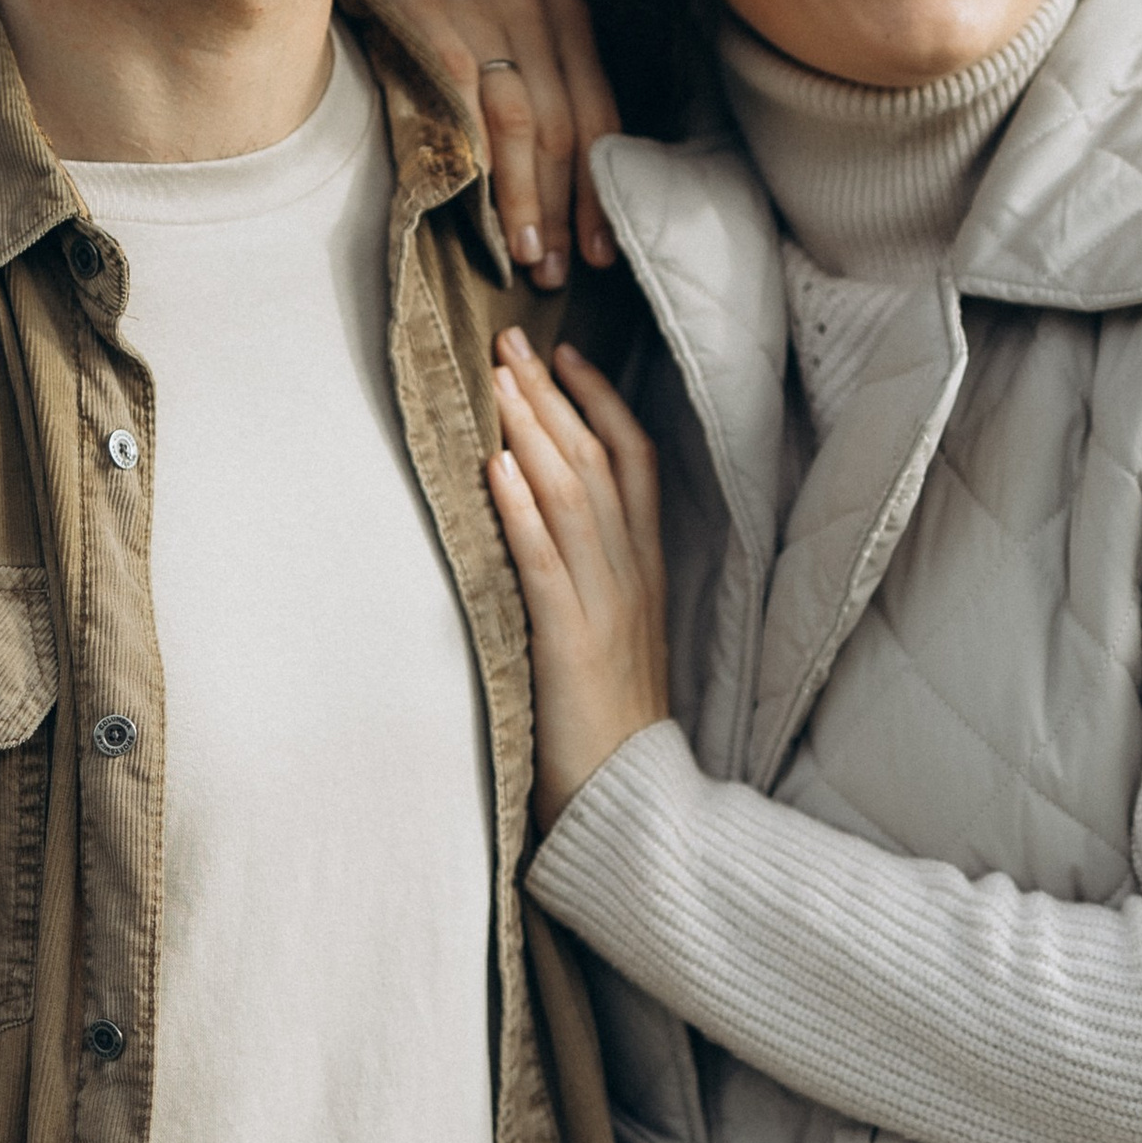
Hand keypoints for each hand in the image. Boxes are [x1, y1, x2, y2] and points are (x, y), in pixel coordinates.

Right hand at [341, 0, 620, 289]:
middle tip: (559, 273)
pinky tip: (478, 211)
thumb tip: (566, 179)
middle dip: (565, 211)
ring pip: (521, 124)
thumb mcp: (504, 18)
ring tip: (526, 256)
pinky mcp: (432, 21)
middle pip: (564, 130)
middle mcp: (533, 11)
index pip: (598, 119)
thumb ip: (538, 77)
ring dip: (526, 199)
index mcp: (565, 15)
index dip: (600, 193)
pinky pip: (465, 105)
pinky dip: (476, 163)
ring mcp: (483, 13)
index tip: (603, 253)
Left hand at [487, 333, 671, 827]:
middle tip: (513, 340)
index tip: (565, 354)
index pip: (634, 461)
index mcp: (645, 569)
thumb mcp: (616, 632)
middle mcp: (631, 576)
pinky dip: (520, 509)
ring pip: (573, 498)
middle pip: (598, 462)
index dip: (601, 401)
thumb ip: (597, 574)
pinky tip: (496, 468)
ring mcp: (605, 606)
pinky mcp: (570, 643)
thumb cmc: (612, 723)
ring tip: (499, 380)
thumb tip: (551, 514)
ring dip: (533, 431)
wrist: (632, 801)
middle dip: (553, 396)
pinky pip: (545, 563)